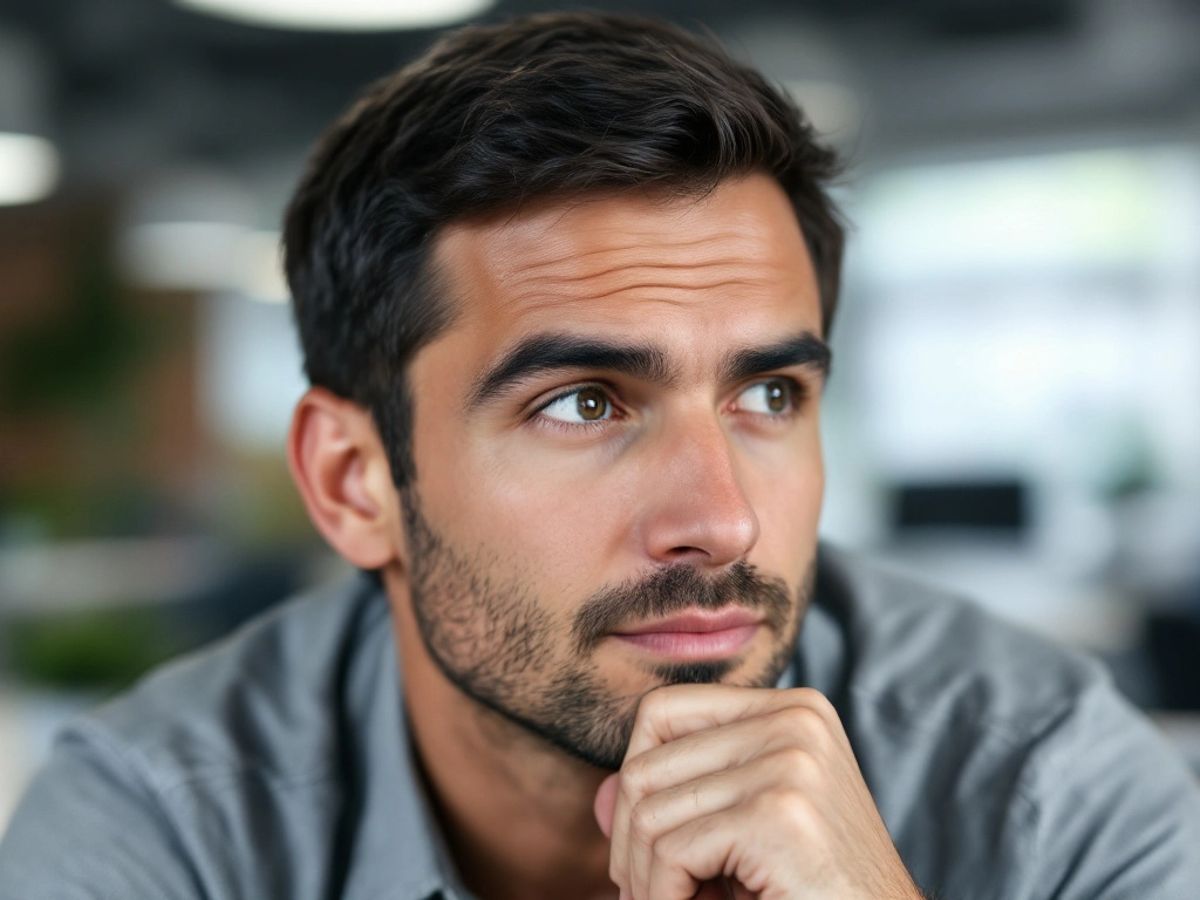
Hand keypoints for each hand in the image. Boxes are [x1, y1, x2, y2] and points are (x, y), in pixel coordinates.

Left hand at [593, 684, 922, 899]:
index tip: (648, 848)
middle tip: (650, 893)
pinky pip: (670, 852)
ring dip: (643, 877)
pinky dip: (661, 897)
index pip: (663, 710)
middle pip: (647, 763)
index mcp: (793, 709)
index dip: (637, 780)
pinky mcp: (780, 814)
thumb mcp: (739, 835)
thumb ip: (673, 805)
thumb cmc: (812, 892)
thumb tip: (598, 796)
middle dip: (631, 842)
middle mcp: (796, 720)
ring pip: (647, 811)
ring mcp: (791, 761)